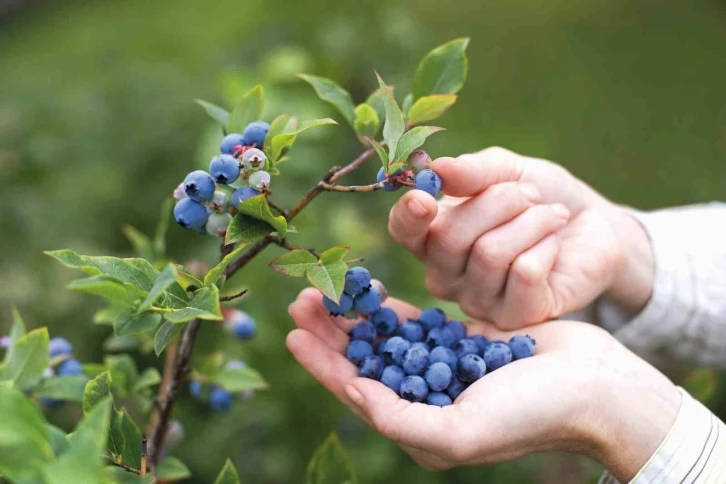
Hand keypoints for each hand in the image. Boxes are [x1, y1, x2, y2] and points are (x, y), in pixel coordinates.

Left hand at [286, 288, 679, 480]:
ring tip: (325, 289)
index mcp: (419, 427)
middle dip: (330, 333)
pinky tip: (369, 291)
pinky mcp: (462, 340)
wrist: (592, 386)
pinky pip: (416, 322)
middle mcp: (425, 398)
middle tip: (301, 299)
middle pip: (364, 361)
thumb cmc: (530, 415)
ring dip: (354, 316)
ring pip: (384, 338)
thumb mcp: (460, 431)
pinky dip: (391, 308)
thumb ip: (401, 419)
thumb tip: (354, 393)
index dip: (322, 364)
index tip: (292, 334)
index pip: (356, 392)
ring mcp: (442, 367)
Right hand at [388, 147, 654, 328]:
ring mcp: (478, 301)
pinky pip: (524, 275)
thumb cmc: (540, 197)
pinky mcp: (516, 318)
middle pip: (450, 238)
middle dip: (498, 202)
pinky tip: (554, 246)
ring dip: (530, 222)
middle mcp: (446, 275)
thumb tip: (438, 169)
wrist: (593, 226)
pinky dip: (546, 247)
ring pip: (490, 254)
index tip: (425, 198)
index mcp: (433, 236)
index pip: (403, 231)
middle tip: (530, 195)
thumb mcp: (508, 171)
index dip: (408, 216)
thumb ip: (473, 171)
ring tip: (551, 216)